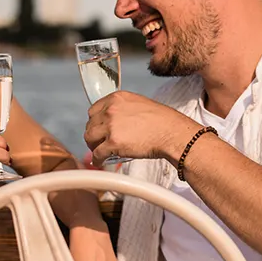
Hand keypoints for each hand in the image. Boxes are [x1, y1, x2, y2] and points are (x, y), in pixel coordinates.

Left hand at [83, 91, 199, 166]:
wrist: (171, 133)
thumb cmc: (162, 121)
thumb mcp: (139, 105)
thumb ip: (123, 110)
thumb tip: (114, 122)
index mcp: (117, 98)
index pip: (93, 110)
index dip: (95, 122)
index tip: (98, 129)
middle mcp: (111, 109)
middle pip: (90, 124)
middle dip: (94, 134)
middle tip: (99, 142)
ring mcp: (111, 126)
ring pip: (90, 138)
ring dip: (93, 146)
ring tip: (99, 151)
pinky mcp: (113, 142)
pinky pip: (97, 153)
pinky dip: (97, 159)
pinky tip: (101, 161)